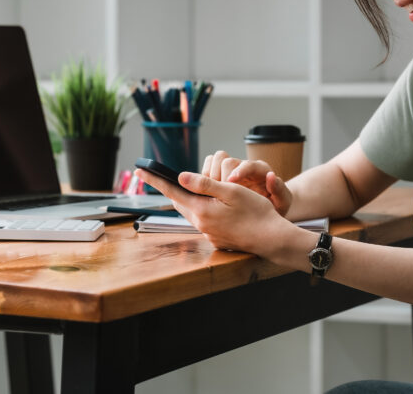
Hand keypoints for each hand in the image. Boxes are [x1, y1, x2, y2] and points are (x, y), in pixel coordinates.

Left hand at [135, 168, 293, 255]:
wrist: (272, 239)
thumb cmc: (256, 212)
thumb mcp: (232, 191)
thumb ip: (205, 184)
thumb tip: (181, 177)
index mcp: (202, 210)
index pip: (172, 192)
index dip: (155, 180)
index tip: (140, 171)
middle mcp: (201, 224)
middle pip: (179, 203)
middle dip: (170, 190)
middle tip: (158, 178)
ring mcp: (208, 233)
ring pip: (190, 212)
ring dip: (185, 200)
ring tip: (183, 188)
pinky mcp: (216, 239)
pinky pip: (202, 220)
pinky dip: (199, 209)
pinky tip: (207, 205)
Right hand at [201, 151, 291, 216]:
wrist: (267, 213)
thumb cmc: (276, 207)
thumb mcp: (282, 202)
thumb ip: (279, 190)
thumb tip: (271, 176)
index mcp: (260, 171)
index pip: (248, 164)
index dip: (239, 171)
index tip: (231, 182)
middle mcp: (244, 167)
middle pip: (227, 158)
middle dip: (220, 173)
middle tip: (217, 190)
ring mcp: (230, 171)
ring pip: (214, 160)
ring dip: (209, 174)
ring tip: (210, 191)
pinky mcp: (220, 177)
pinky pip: (207, 169)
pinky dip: (203, 179)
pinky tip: (205, 193)